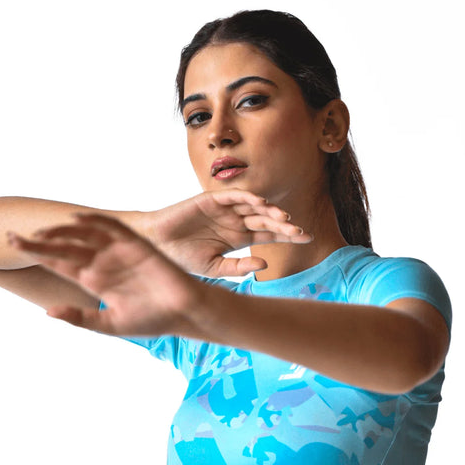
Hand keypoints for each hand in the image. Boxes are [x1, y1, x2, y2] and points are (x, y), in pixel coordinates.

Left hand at [6, 216, 203, 337]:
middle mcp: (101, 262)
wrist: (183, 313)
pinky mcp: (135, 245)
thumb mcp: (108, 324)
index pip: (58, 263)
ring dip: (62, 231)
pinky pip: (113, 228)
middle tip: (11, 237)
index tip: (13, 245)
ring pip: (83, 235)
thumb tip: (48, 311)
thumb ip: (80, 318)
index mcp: (93, 280)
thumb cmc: (151, 320)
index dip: (36, 254)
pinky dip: (96, 221)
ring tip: (40, 232)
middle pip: (64, 247)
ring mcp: (117, 252)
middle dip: (38, 241)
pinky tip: (77, 219)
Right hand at [148, 190, 311, 276]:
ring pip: (253, 207)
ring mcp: (225, 210)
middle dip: (284, 225)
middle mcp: (235, 222)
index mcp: (239, 239)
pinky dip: (247, 196)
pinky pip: (233, 195)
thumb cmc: (183, 259)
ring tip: (284, 218)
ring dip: (269, 211)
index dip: (288, 235)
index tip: (307, 238)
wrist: (156, 247)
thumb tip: (264, 265)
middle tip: (300, 231)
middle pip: (266, 221)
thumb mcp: (214, 268)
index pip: (269, 235)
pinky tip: (261, 203)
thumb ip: (238, 268)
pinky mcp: (211, 199)